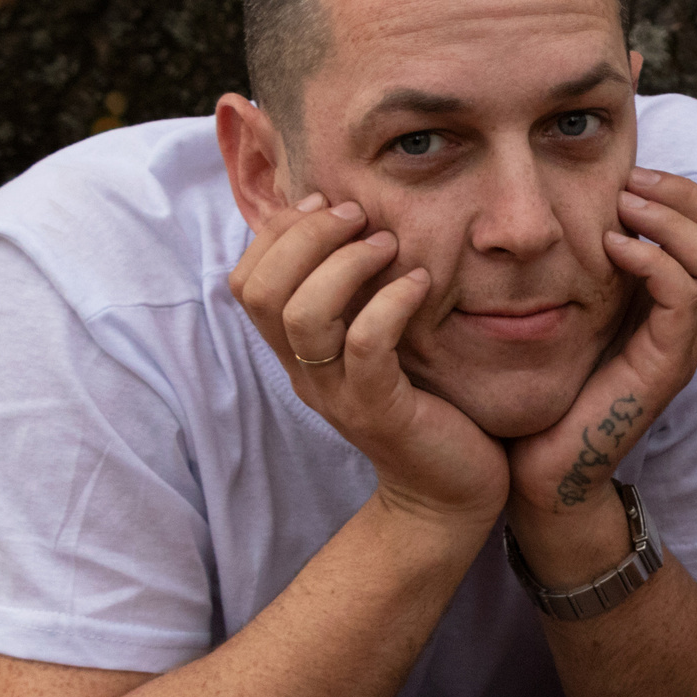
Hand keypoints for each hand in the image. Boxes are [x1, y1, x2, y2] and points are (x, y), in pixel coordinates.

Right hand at [229, 193, 505, 529]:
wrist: (450, 493)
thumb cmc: (425, 406)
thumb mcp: (381, 344)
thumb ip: (359, 297)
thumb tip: (355, 224)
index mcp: (296, 352)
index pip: (246, 281)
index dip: (277, 232)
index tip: (327, 203)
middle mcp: (305, 372)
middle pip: (262, 291)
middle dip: (304, 236)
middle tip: (357, 214)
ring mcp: (337, 394)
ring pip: (303, 315)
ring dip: (345, 264)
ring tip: (389, 244)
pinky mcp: (379, 411)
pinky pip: (365, 346)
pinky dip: (390, 303)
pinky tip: (422, 284)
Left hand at [507, 168, 696, 518]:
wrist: (539, 464)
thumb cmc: (549, 385)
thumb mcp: (575, 308)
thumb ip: (592, 263)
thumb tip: (579, 201)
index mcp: (678, 307)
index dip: (689, 194)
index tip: (634, 175)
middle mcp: (692, 326)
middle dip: (687, 197)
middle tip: (633, 183)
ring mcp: (683, 348)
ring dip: (674, 221)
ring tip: (624, 208)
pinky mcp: (664, 367)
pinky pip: (684, 298)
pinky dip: (654, 260)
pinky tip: (612, 246)